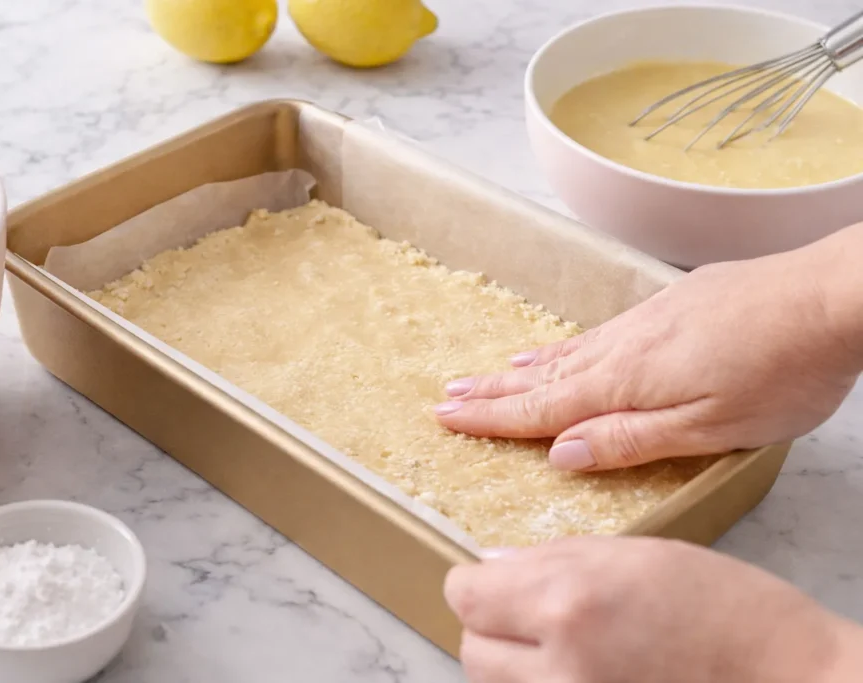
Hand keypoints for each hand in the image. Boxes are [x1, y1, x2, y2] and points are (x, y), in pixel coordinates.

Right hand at [434, 230, 862, 470]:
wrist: (830, 295)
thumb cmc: (781, 372)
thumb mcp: (709, 427)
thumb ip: (631, 439)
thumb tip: (562, 453)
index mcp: (626, 383)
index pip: (542, 407)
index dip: (492, 416)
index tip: (447, 417)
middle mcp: (624, 348)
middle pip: (543, 375)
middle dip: (492, 390)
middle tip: (447, 395)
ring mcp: (645, 322)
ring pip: (569, 350)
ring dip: (523, 367)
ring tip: (490, 372)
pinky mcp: (670, 305)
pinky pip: (598, 331)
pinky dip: (566, 344)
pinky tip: (564, 345)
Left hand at [444, 537, 862, 682]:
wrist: (787, 680)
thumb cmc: (726, 609)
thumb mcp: (636, 555)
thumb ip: (554, 559)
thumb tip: (495, 566)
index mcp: (568, 602)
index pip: (464, 594)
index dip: (478, 584)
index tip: (497, 581)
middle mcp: (558, 665)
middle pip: (471, 647)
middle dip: (491, 625)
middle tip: (530, 613)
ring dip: (510, 663)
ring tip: (560, 645)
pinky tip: (580, 671)